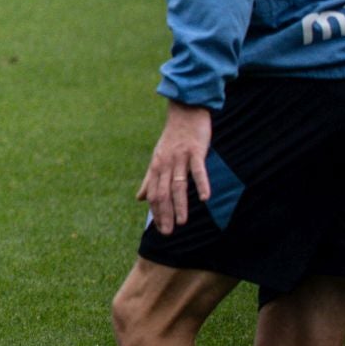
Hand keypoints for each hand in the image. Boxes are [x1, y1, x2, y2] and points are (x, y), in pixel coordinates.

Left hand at [137, 100, 212, 234]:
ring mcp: (180, 158)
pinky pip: (198, 170)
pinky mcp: (195, 151)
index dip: (156, 212)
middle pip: (163, 193)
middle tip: (168, 233)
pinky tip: (205, 198)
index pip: (153, 194)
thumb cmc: (172, 138)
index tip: (160, 229)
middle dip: (164, 214)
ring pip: (178, 185)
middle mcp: (165, 164)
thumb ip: (149, 180)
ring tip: (182, 222)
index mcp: (155, 167)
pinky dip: (201, 184)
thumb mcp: (157, 159)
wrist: (184, 112)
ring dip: (180, 205)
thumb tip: (140, 198)